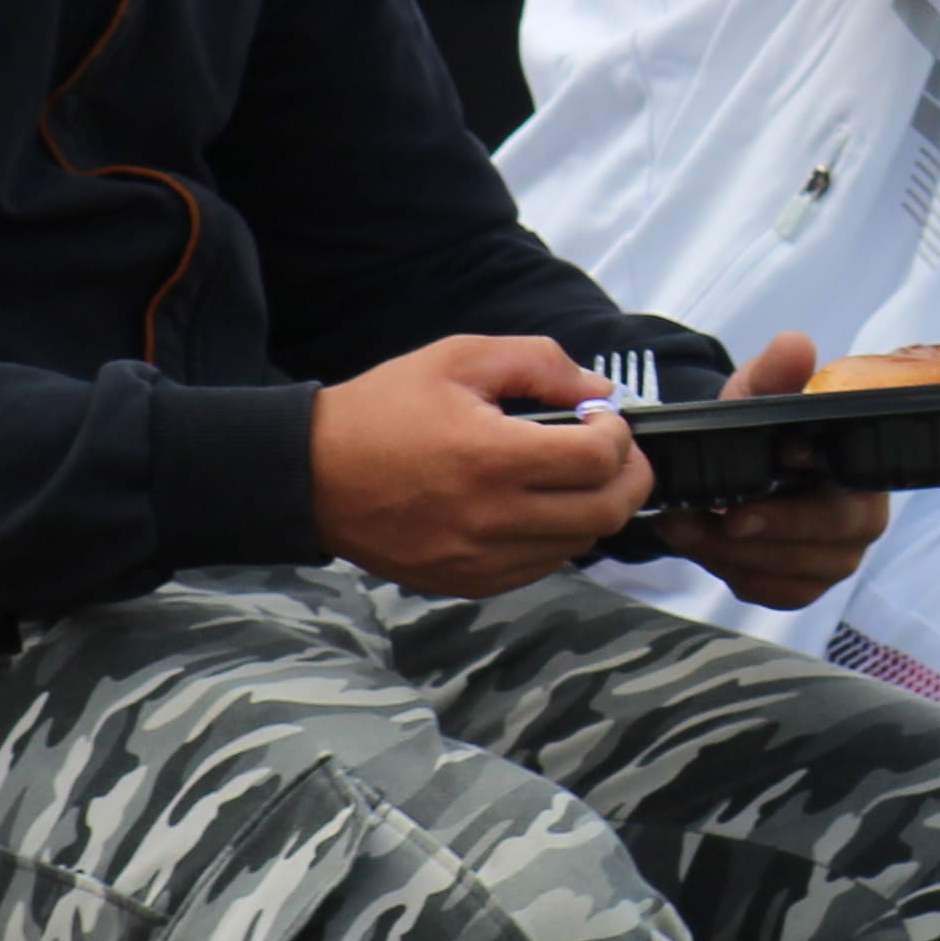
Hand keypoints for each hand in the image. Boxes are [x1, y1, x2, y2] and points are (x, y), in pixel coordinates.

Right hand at [312, 334, 653, 596]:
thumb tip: (598, 391)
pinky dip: (556, 537)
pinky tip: (537, 506)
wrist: (312, 475)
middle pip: (607, 511)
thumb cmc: (383, 410)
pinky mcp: (468, 583)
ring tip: (571, 476)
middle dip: (628, 475)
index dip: (618, 433)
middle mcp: (493, 518)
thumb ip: (538, 364)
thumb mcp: (458, 358)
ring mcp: (481, 559)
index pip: (600, 459)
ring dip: (593, 507)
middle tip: (612, 450)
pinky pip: (541, 567)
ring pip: (580, 544)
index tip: (600, 416)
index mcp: (493, 458)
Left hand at [649, 330, 891, 610]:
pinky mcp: (803, 586)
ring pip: (795, 572)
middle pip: (830, 541)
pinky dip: (733, 572)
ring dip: (736, 552)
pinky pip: (773, 591)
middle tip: (722, 515)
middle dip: (770, 529)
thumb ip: (776, 373)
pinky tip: (701, 544)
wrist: (730, 463)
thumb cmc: (757, 426)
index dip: (810, 495)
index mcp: (862, 471)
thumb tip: (796, 345)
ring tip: (686, 523)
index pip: (854, 494)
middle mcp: (862, 519)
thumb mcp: (759, 392)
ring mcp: (835, 558)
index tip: (770, 475)